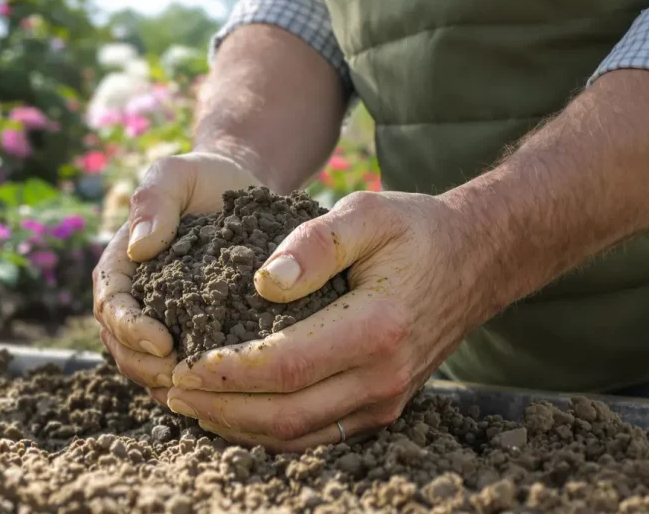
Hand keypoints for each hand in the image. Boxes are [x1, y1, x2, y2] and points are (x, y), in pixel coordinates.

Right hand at [92, 152, 264, 398]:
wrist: (238, 190)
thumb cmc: (202, 179)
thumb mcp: (175, 174)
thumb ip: (154, 200)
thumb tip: (138, 249)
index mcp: (120, 268)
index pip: (112, 308)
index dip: (131, 330)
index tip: (164, 342)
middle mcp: (134, 301)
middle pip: (123, 348)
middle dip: (147, 368)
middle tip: (185, 377)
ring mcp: (160, 321)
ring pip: (149, 368)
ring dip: (169, 385)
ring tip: (202, 392)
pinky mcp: (191, 334)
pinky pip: (183, 370)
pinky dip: (195, 386)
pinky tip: (222, 391)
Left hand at [162, 191, 483, 451]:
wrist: (476, 260)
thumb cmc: (415, 230)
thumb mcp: (367, 212)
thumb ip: (315, 242)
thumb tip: (264, 281)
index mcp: (378, 327)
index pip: (286, 365)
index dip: (227, 371)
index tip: (183, 364)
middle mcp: (385, 376)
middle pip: (286, 414)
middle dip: (221, 407)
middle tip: (171, 390)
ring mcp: (387, 399)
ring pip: (300, 435)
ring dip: (239, 427)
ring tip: (191, 406)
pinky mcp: (384, 406)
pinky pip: (319, 435)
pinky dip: (270, 432)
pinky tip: (235, 414)